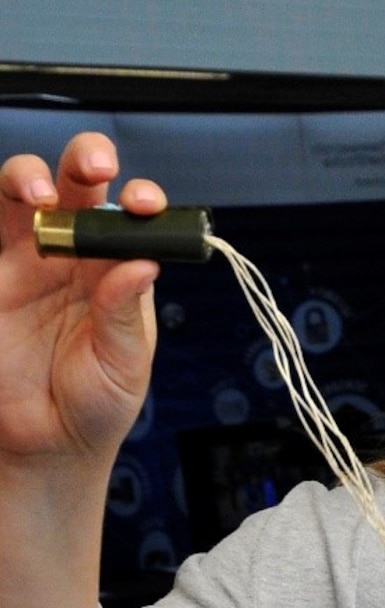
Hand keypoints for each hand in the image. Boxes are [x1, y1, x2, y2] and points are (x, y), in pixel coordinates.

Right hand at [0, 133, 163, 470]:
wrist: (46, 444)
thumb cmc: (95, 407)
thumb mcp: (124, 365)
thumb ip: (126, 313)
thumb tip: (143, 263)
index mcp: (117, 273)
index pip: (132, 220)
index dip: (141, 200)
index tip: (148, 205)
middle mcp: (73, 257)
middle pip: (76, 187)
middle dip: (85, 162)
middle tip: (94, 167)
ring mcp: (25, 261)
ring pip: (21, 194)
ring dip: (27, 177)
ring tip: (36, 194)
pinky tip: (10, 221)